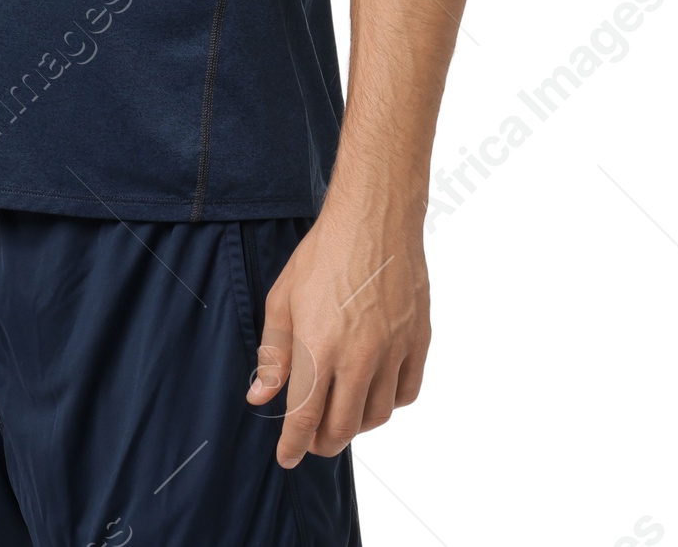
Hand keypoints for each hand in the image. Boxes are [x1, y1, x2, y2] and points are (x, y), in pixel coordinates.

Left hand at [246, 201, 427, 465]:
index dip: (293, 446)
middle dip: (323, 442)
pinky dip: (389, 402)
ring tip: (340, 411)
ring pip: (376, 415)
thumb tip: (259, 396)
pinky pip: (406, 392)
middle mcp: (359, 356)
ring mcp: (393, 350)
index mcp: (319, 346)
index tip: (286, 459)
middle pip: (343, 427)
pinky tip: (374, 390)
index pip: (304, 417)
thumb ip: (273, 353)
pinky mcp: (418, 341)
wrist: (375, 219)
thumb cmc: (322, 255)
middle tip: (311, 439)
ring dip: (356, 424)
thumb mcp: (283, 298)